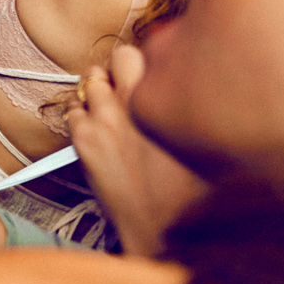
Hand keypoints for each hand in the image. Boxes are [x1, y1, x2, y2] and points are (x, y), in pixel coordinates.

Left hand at [67, 44, 205, 256]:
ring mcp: (106, 118)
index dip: (154, 64)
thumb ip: (203, 113)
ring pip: (91, 79)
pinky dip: (80, 114)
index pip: (154, 52)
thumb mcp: (210, 143)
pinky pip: (72, 110)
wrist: (166, 231)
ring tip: (109, 108)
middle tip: (129, 86)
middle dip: (124, 67)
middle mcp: (136, 100)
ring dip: (99, 89)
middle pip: (121, 56)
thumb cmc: (195, 195)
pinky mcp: (84, 139)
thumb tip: (209, 98)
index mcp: (169, 98)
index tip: (154, 74)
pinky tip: (94, 130)